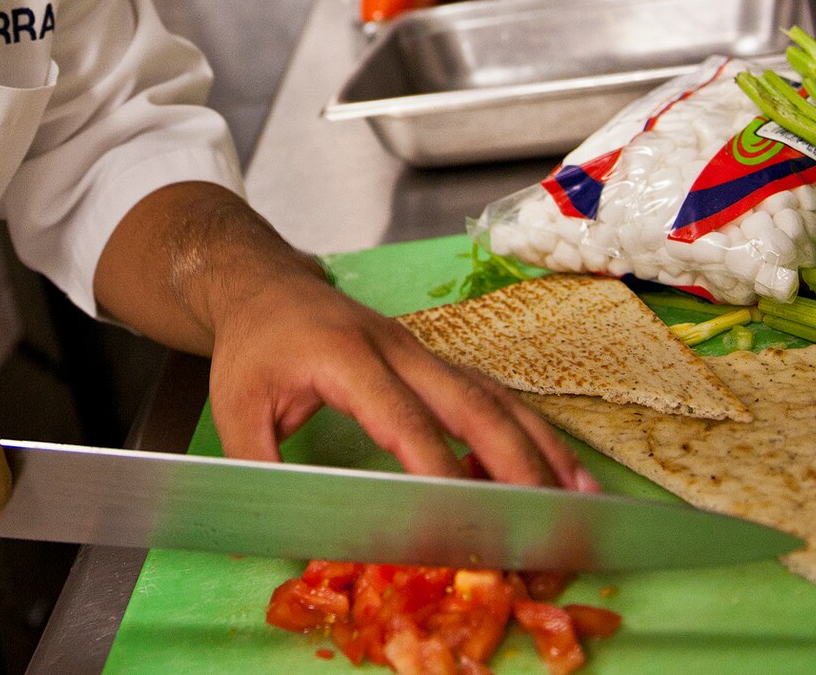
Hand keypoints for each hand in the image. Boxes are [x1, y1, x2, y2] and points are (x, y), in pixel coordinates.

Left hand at [205, 270, 594, 490]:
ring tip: (581, 501)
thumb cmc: (253, 346)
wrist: (265, 285)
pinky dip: (529, 435)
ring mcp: (423, 352)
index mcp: (347, 357)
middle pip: (470, 403)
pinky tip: (558, 473)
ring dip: (540, 448)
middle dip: (515, 462)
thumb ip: (259, 468)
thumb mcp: (234, 406)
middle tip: (549, 520)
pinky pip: (491, 397)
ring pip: (494, 397)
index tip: (464, 524)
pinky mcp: (434, 363)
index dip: (437, 472)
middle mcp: (397, 349)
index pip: (403, 420)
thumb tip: (285, 530)